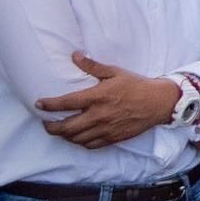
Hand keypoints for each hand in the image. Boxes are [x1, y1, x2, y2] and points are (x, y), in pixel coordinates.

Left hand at [36, 52, 182, 148]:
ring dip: (64, 136)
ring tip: (60, 130)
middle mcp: (99, 115)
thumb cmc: (137, 85)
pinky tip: (77, 138)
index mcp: (97, 97)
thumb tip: (75, 55)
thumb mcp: (115, 72)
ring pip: (77, 138)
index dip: (49, 105)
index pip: (66, 103)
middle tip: (46, 123)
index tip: (40, 104)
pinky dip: (80, 142)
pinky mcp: (113, 138)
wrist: (159, 103)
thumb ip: (92, 66)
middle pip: (67, 127)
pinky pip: (90, 145)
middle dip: (51, 127)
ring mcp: (106, 129)